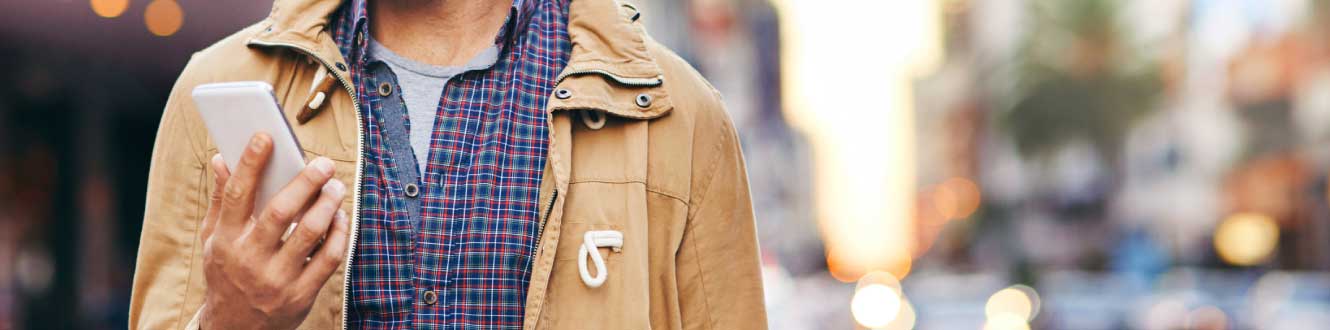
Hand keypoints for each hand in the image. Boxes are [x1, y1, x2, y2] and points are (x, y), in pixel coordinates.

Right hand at [197, 133, 349, 329]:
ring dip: (328, 205)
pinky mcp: (301, 294)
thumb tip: (221, 158)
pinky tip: (340, 217)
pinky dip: (339, 234)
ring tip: (336, 186)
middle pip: (280, 212)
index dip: (251, 163)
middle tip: (323, 163)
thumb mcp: (214, 240)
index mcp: (225, 240)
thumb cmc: (228, 273)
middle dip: (304, 182)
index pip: (237, 195)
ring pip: (309, 233)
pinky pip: (328, 258)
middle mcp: (249, 259)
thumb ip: (221, 199)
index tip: (266, 136)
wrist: (235, 328)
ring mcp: (276, 279)